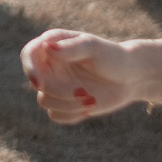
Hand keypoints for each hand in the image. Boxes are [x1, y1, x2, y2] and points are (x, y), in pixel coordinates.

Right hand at [21, 30, 144, 122]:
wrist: (132, 77)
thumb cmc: (113, 57)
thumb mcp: (94, 48)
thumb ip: (70, 48)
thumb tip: (46, 47)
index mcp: (53, 45)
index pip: (29, 55)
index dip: (29, 68)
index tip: (39, 83)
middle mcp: (50, 66)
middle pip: (36, 82)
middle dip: (58, 91)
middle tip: (85, 93)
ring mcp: (56, 85)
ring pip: (44, 101)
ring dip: (67, 104)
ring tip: (91, 99)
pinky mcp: (64, 103)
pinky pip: (55, 115)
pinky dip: (71, 115)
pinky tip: (90, 106)